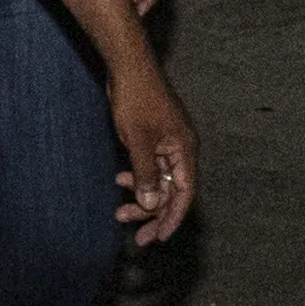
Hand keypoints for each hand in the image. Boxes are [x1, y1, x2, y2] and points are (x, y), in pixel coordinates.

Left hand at [102, 57, 196, 242]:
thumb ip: (146, 174)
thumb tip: (150, 204)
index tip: (159, 237)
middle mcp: (181, 150)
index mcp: (185, 151)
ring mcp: (167, 145)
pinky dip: (137, 178)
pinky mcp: (154, 139)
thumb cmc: (137, 100)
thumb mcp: (138, 141)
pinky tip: (120, 180)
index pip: (185, 193)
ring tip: (120, 211)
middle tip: (137, 237)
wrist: (129, 68)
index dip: (173, 218)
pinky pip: (149, 167)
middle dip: (153, 214)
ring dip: (141, 197)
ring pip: (158, 181)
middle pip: (171, 192)